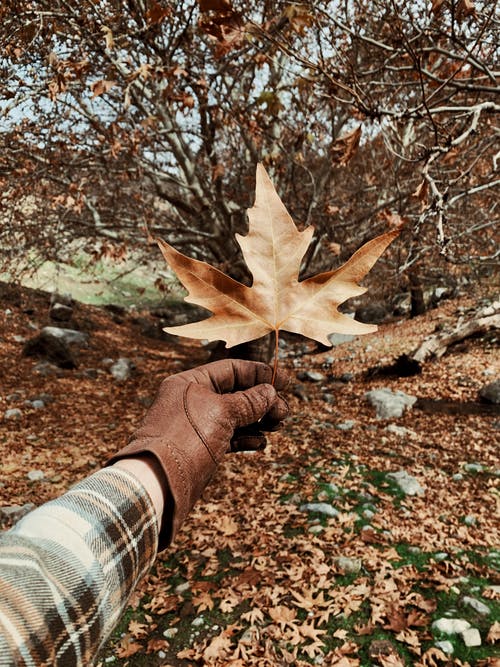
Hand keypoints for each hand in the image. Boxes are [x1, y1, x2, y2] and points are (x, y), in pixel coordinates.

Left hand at [108, 360, 288, 547]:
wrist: (157, 483)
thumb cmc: (185, 440)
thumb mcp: (222, 413)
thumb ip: (248, 401)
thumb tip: (269, 392)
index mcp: (190, 383)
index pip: (230, 370)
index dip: (259, 374)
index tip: (284, 381)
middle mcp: (192, 401)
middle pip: (235, 393)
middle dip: (262, 400)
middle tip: (284, 412)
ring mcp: (196, 426)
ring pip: (234, 416)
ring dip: (258, 420)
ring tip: (278, 426)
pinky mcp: (199, 448)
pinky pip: (228, 437)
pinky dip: (245, 438)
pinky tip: (261, 442)